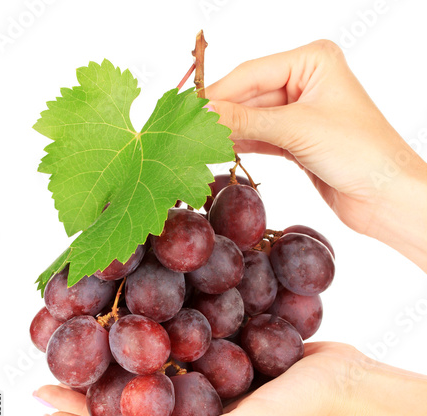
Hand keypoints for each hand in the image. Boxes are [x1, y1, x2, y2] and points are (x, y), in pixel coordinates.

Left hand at [34, 342, 361, 415]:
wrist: (337, 377)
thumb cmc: (298, 406)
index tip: (43, 404)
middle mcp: (187, 409)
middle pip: (124, 403)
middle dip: (85, 390)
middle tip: (47, 372)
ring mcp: (200, 380)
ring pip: (145, 372)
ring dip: (113, 360)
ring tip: (84, 339)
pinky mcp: (214, 353)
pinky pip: (173, 346)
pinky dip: (150, 335)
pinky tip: (138, 314)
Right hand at [206, 40, 426, 270]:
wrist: (386, 196)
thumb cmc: (360, 152)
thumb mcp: (298, 130)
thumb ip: (247, 122)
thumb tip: (203, 115)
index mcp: (314, 61)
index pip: (252, 73)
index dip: (218, 93)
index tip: (187, 110)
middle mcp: (306, 81)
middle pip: (250, 96)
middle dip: (221, 116)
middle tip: (188, 132)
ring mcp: (301, 111)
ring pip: (253, 119)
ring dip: (228, 132)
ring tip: (198, 144)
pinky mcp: (297, 140)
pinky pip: (261, 137)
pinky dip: (241, 144)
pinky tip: (220, 150)